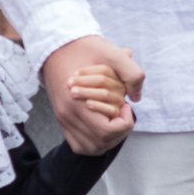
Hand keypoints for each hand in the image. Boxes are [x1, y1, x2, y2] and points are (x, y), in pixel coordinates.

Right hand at [43, 34, 144, 153]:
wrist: (56, 46)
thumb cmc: (85, 48)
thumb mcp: (111, 53)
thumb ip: (130, 72)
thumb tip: (137, 96)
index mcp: (76, 102)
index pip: (107, 132)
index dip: (124, 123)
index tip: (125, 105)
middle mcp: (67, 115)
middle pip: (100, 143)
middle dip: (119, 132)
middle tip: (123, 113)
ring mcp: (63, 120)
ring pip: (90, 148)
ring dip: (109, 140)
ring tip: (115, 120)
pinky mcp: (62, 120)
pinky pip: (79, 145)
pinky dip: (94, 142)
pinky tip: (103, 126)